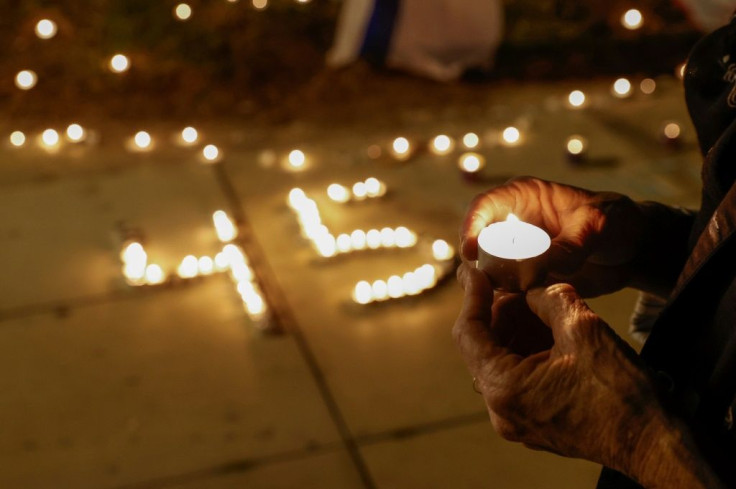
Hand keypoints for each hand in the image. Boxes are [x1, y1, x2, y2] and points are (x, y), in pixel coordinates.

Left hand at [454, 264, 658, 472]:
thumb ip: (549, 298)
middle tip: (521, 286)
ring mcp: (518, 420)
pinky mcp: (536, 423)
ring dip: (516, 330)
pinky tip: (552, 331)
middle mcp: (502, 410)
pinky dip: (528, 351)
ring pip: (501, 361)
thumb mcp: (584, 329)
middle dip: (500, 313)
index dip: (471, 297)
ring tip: (542, 306)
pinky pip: (519, 379)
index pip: (467, 333)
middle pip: (483, 347)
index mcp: (504, 388)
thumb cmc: (621, 395)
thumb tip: (534, 289)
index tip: (475, 273)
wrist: (654, 444)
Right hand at [460, 177, 646, 296]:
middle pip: (478, 241)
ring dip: (490, 283)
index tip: (470, 250)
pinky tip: (519, 307)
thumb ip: (567, 245)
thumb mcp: (595, 227)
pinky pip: (506, 288)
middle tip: (483, 282)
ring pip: (487, 267)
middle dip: (477, 262)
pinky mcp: (525, 275)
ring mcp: (516, 251)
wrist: (631, 249)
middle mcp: (512, 224)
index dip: (470, 226)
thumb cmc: (614, 222)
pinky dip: (508, 298)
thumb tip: (534, 268)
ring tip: (503, 297)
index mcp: (523, 197)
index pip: (484, 206)